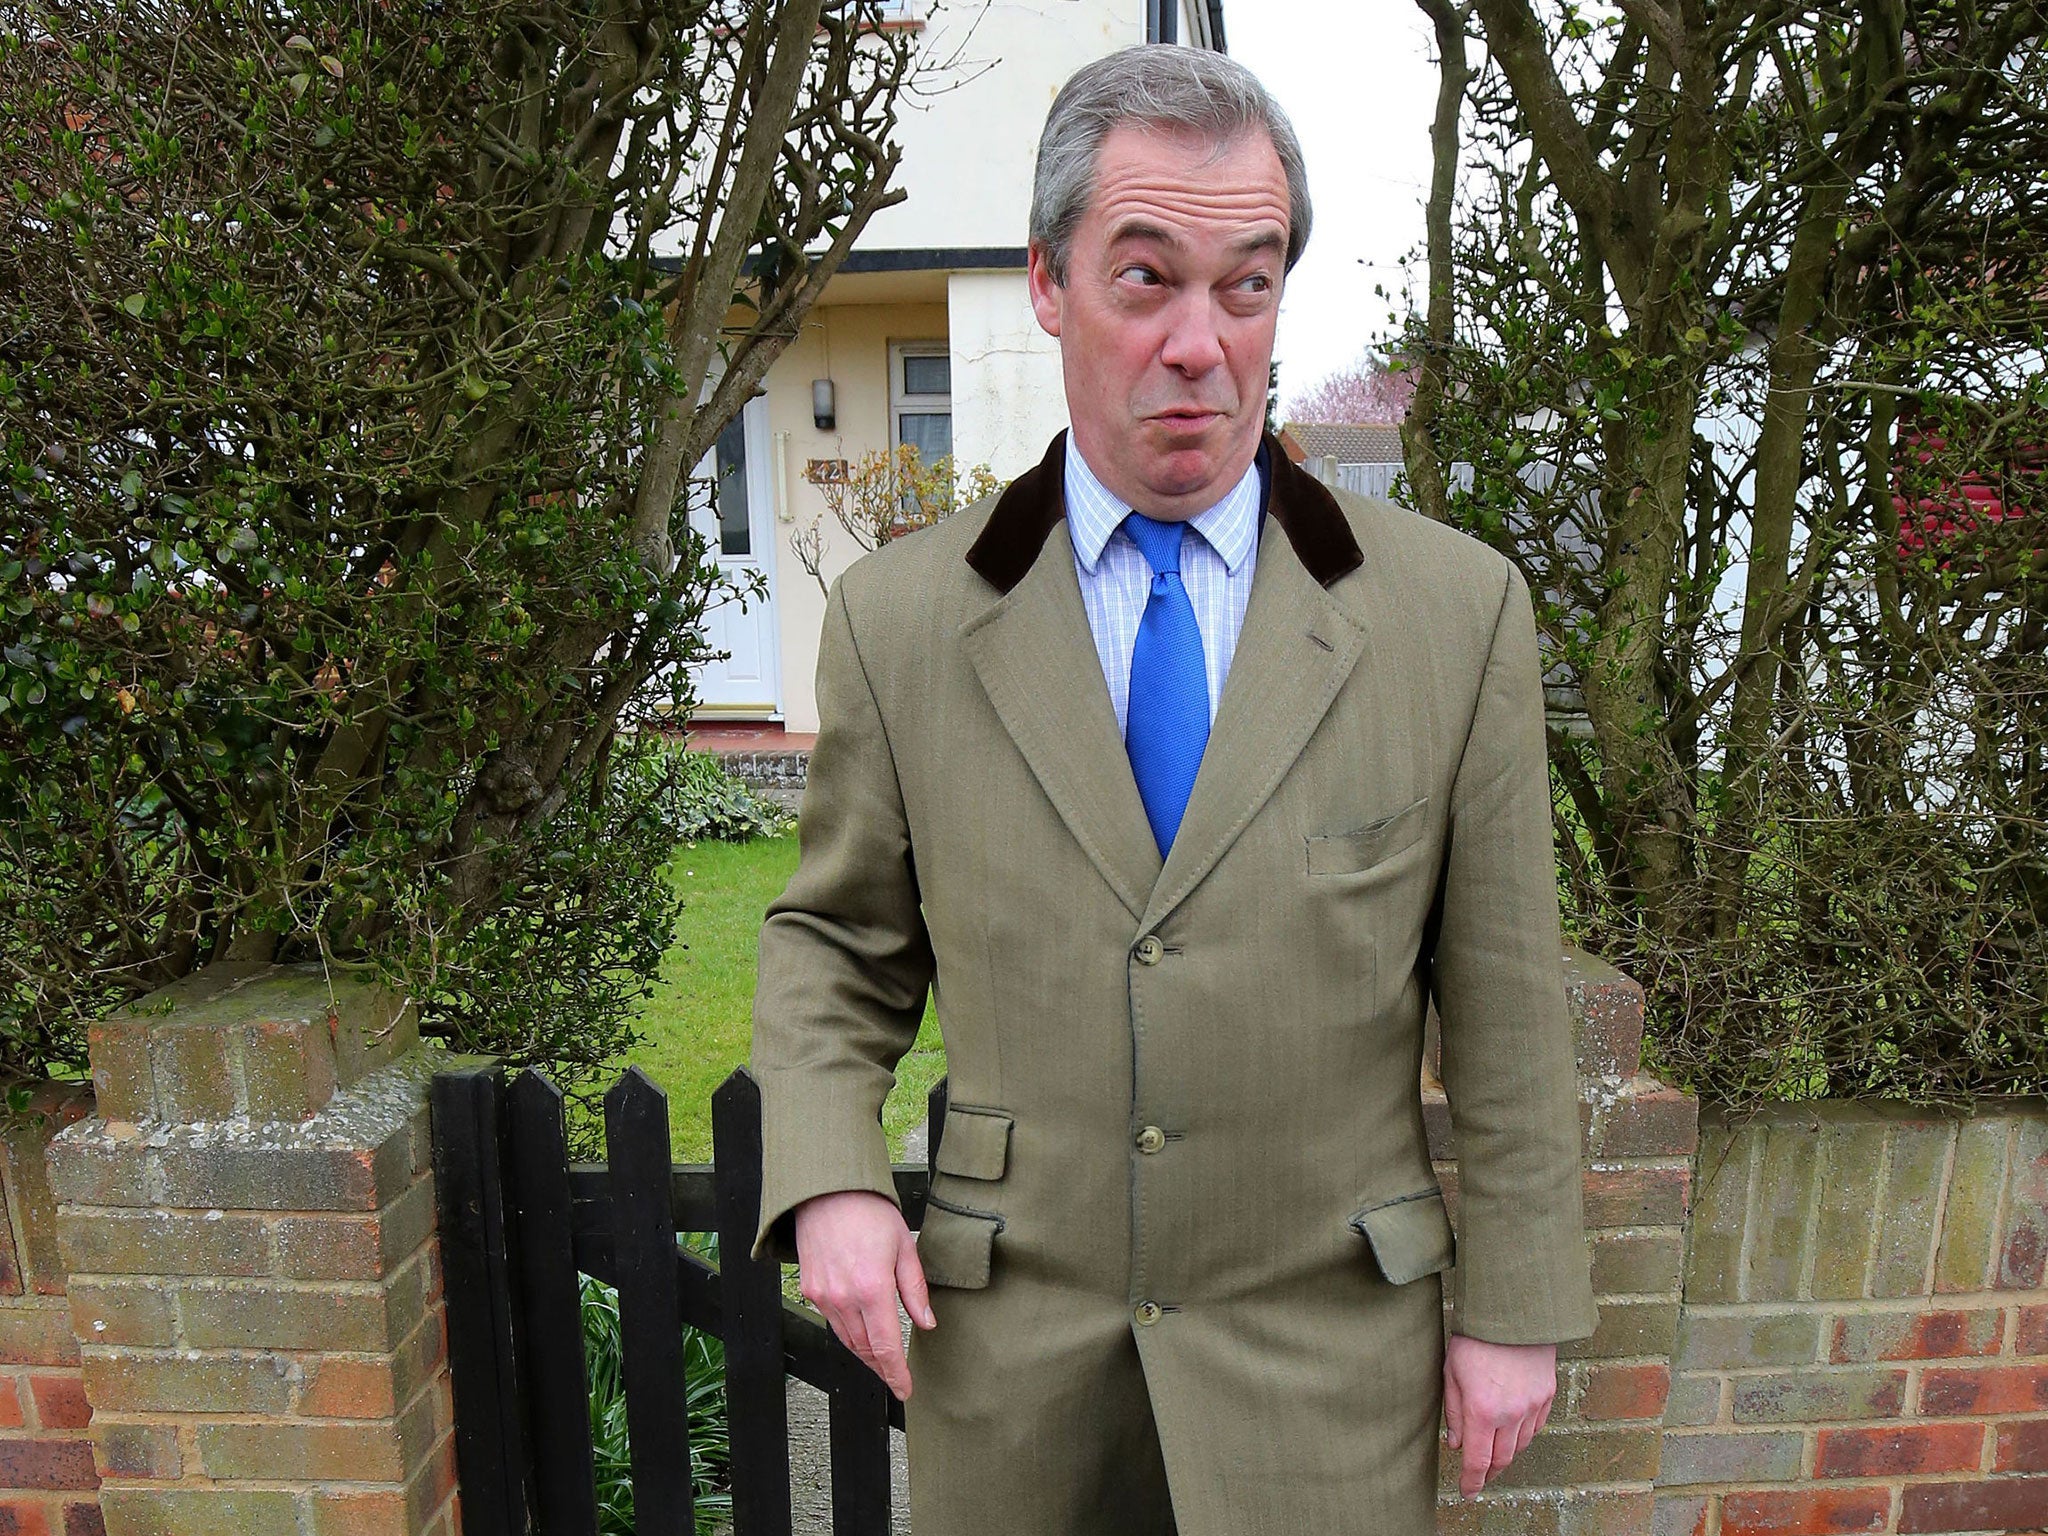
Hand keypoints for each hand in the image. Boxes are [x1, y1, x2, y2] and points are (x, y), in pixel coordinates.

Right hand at [793, 1189, 937, 1401]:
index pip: (886, 1347)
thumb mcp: (904, 1247)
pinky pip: (832, 1322)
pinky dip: (848, 1332)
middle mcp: (844, 1297)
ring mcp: (823, 1296)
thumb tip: (927, 1323)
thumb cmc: (869, 1212)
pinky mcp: (810, 1290)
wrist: (827, 1190)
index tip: (905, 1389)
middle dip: (882, 1367)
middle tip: (896, 1377)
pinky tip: (860, 1330)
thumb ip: (915, 1290)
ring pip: (847, 1340)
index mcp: (872, 1288)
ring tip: (881, 1359)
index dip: (896, 1374)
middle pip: (865, 1349)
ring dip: (865, 1353)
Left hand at [1442, 1333, 1556, 1496]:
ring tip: (1493, 1451)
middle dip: (1489, 1472)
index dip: (1471, 1481)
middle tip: (1478, 1477)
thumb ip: (1454, 1412)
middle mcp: (1511, 1414)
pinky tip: (1512, 1430)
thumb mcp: (1451, 1373)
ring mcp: (1532, 1406)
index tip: (1466, 1492)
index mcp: (1482, 1410)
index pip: (1478, 1461)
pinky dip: (1523, 1435)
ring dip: (1505, 1453)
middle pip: (1502, 1459)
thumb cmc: (1474, 1338)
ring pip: (1520, 1446)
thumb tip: (1456, 1444)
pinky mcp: (1546, 1395)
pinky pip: (1535, 1428)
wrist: (1513, 1312)